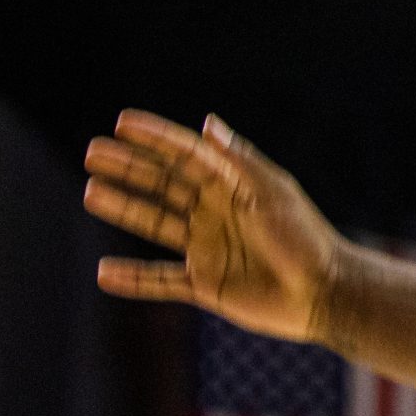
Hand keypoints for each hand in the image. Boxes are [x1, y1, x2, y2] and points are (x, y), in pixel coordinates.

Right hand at [83, 110, 347, 343]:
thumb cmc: (305, 237)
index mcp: (233, 188)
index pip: (187, 156)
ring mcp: (208, 249)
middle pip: (164, 186)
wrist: (324, 292)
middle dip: (129, 168)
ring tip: (91, 192)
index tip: (122, 123)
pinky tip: (104, 273)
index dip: (156, 138)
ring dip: (125, 208)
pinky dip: (134, 280)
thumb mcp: (272, 193)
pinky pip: (161, 280)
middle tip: (93, 152)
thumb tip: (207, 123)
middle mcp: (216, 214)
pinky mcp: (206, 285)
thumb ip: (238, 161)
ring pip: (156, 225)